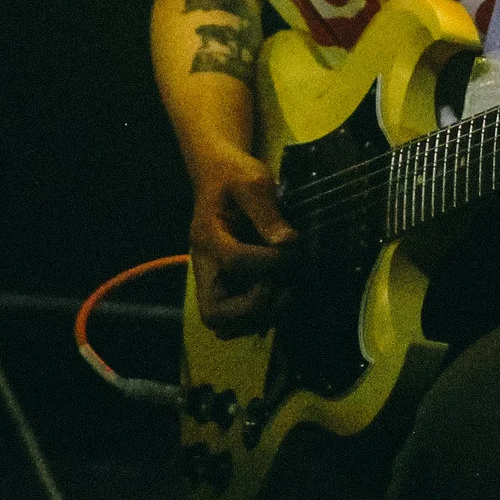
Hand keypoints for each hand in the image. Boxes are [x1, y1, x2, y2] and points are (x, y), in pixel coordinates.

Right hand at [188, 147, 295, 337]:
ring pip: (228, 324)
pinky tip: (284, 294)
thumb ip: (267, 211)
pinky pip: (240, 319)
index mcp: (208, 237)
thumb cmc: (234, 175)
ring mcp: (216, 280)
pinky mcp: (230, 287)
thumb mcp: (252, 181)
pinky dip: (262, 317)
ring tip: (289, 291)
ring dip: (262, 316)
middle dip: (254, 307)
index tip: (292, 250)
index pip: (233, 261)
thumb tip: (288, 243)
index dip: (268, 262)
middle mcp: (207, 267)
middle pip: (214, 314)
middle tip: (282, 286)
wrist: (220, 176)